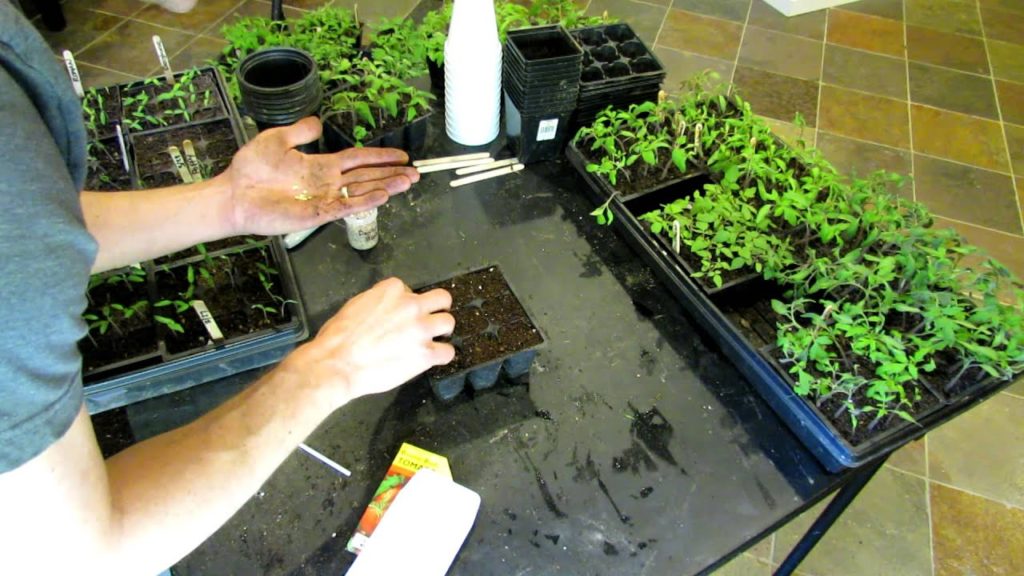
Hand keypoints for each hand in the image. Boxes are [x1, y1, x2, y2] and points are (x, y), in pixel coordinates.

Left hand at [221, 117, 419, 235]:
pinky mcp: (317, 214)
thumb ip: (300, 132)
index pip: (358, 159)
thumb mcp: (277, 139)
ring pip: (362, 191)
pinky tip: (383, 195)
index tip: (401, 156)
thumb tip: (318, 122)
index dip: (379, 157)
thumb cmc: (252, 169)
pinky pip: (346, 207)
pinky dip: (365, 201)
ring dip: (386, 187)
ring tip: (408, 182)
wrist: (234, 194)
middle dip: (392, 174)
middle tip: (416, 173)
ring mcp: (324, 199)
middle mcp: (327, 183)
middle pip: (367, 176)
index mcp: (321, 166)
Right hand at [287, 278, 454, 405]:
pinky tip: (433, 358)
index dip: (407, 303)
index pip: (411, 290)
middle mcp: (411, 305)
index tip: (400, 314)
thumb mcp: (356, 305)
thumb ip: (378, 302)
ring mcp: (421, 329)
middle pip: (441, 298)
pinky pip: (448, 352)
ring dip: (442, 331)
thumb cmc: (338, 337)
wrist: (338, 363)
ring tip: (433, 340)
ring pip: (448, 322)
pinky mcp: (426, 353)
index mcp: (392, 290)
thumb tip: (385, 309)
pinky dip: (442, 355)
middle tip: (430, 320)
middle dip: (438, 308)